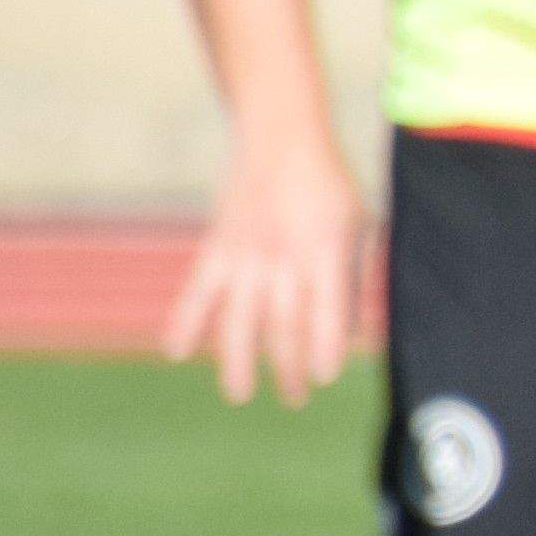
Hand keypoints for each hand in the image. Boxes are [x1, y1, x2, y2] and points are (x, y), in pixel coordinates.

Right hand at [166, 126, 371, 408]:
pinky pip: (196, 291)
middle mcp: (284, 256)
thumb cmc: (330, 186)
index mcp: (327, 249)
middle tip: (295, 398)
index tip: (324, 377)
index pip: (327, 310)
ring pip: (237, 318)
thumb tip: (354, 330)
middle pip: (283, 324)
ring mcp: (246, 253)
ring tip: (240, 395)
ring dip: (236, 361)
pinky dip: (183, 321)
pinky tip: (176, 351)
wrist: (281, 137)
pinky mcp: (217, 248)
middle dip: (288, 368)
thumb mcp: (359, 223)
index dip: (324, 348)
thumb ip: (355, 275)